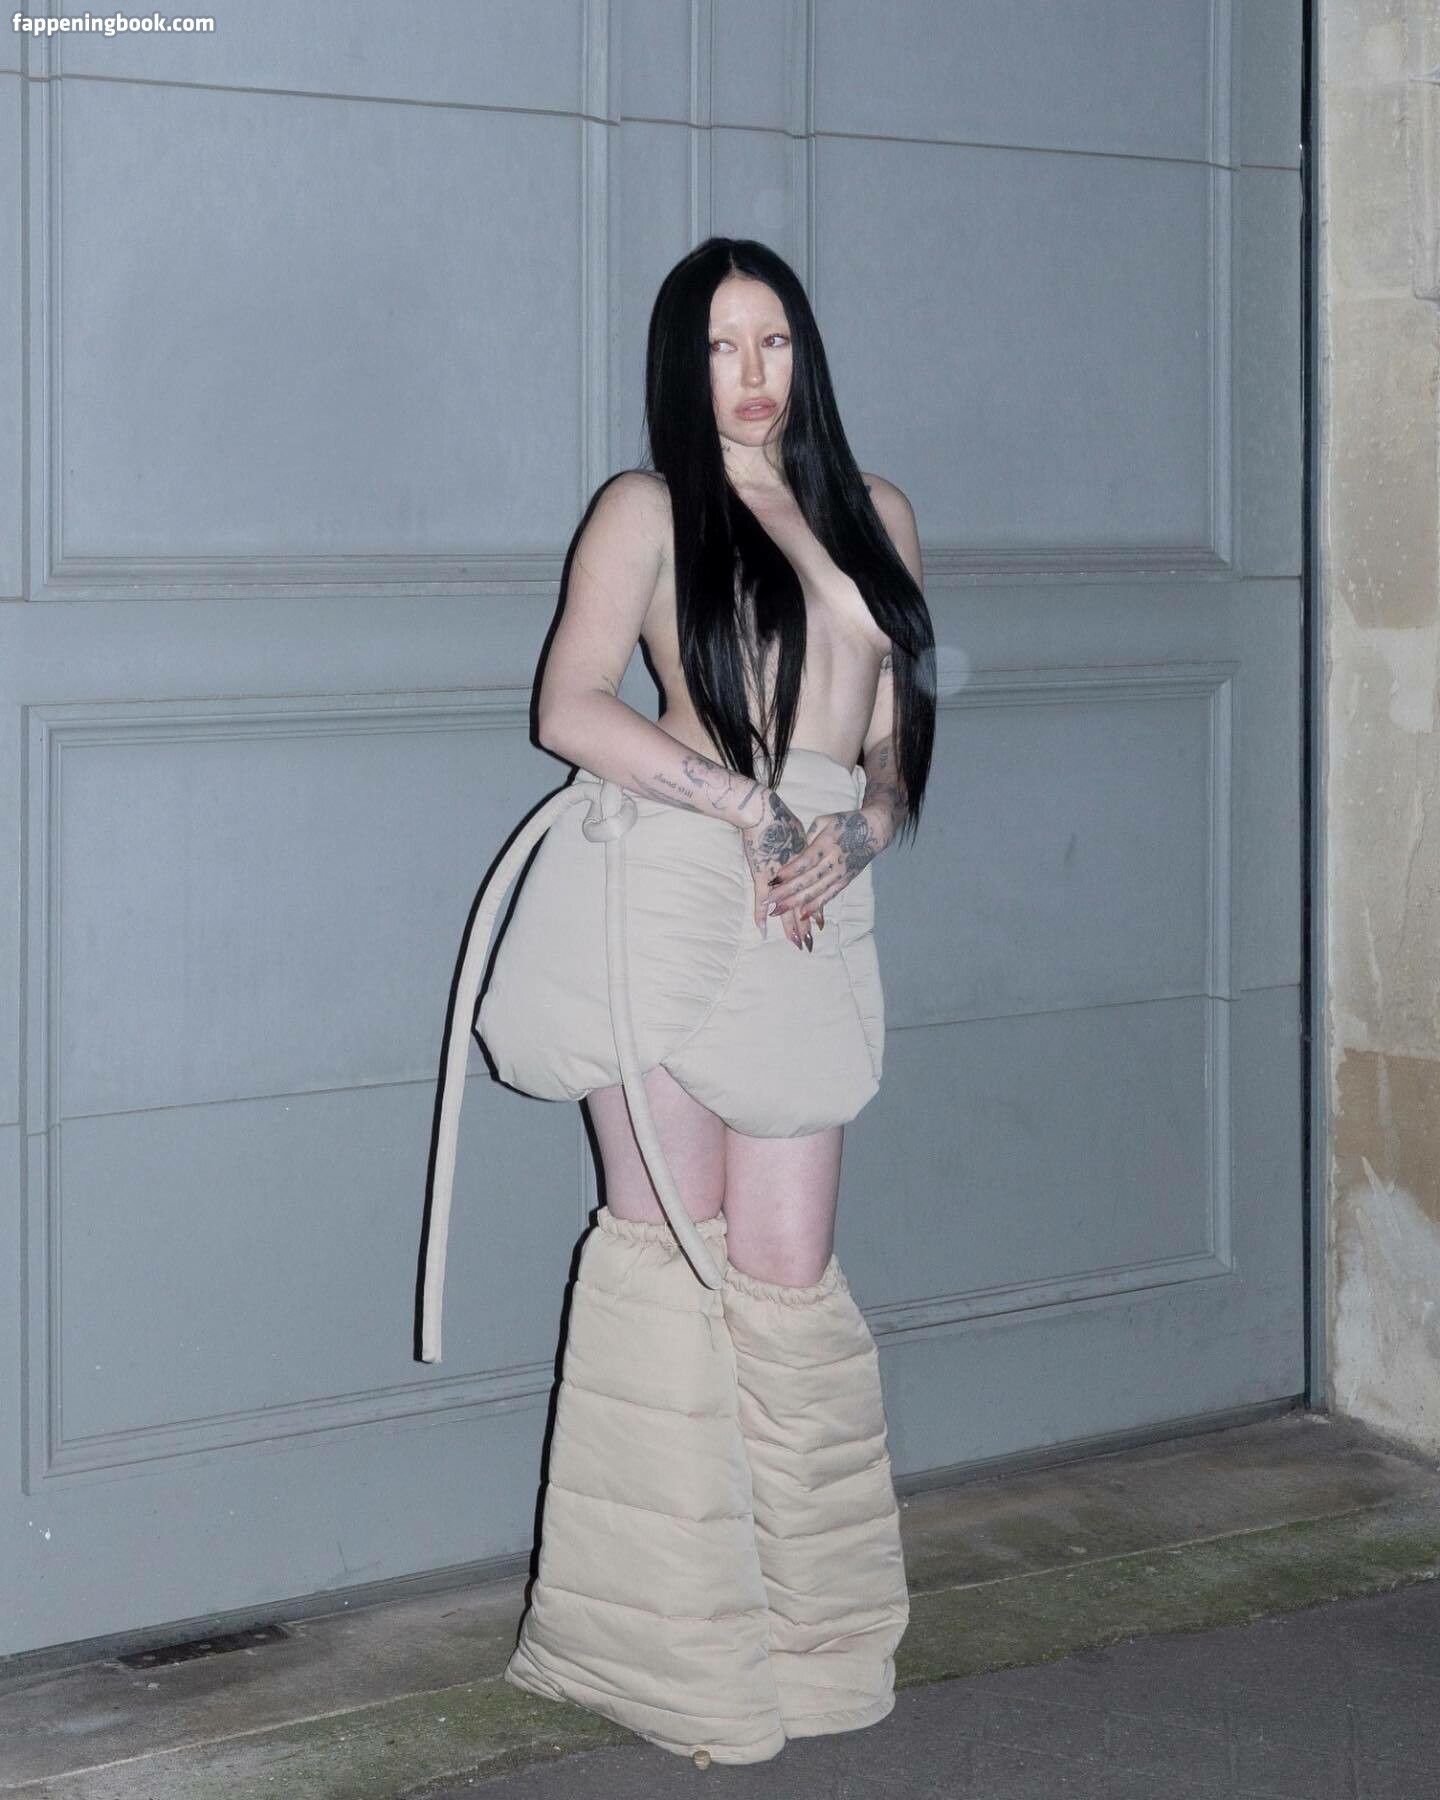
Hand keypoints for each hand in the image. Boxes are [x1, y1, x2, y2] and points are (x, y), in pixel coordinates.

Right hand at [738, 790, 816, 951]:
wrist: (764, 811)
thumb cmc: (780, 818)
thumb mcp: (799, 832)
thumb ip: (805, 845)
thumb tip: (808, 848)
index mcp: (808, 866)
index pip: (814, 892)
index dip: (816, 909)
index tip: (820, 925)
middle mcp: (797, 875)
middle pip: (804, 903)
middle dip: (805, 924)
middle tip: (809, 944)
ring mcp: (780, 878)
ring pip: (788, 907)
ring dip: (790, 925)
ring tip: (796, 942)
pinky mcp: (764, 875)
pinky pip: (763, 900)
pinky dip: (761, 915)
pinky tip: (763, 931)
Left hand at [763, 806, 886, 927]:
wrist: (874, 831)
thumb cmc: (845, 823)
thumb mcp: (825, 821)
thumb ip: (808, 836)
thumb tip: (793, 853)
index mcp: (827, 843)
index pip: (806, 860)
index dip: (790, 871)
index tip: (773, 879)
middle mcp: (834, 861)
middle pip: (809, 879)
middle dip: (788, 892)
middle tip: (769, 901)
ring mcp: (841, 873)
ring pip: (817, 891)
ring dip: (797, 903)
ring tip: (779, 910)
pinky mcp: (845, 881)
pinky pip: (829, 896)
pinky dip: (816, 906)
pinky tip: (802, 915)